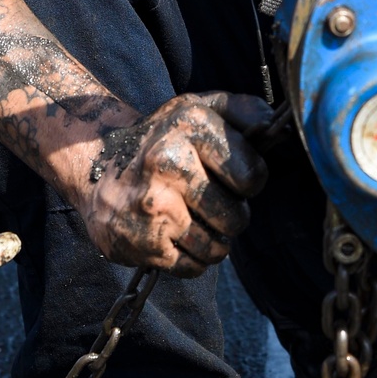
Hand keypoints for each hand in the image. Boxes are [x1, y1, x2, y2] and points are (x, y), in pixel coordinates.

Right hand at [77, 92, 272, 274]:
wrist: (97, 165)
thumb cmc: (163, 139)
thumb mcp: (200, 109)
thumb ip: (246, 111)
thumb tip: (279, 128)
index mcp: (189, 125)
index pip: (253, 176)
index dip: (249, 180)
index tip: (232, 175)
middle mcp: (167, 163)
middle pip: (236, 218)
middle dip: (230, 215)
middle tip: (208, 200)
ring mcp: (152, 206)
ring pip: (217, 248)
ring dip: (212, 239)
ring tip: (191, 218)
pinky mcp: (140, 242)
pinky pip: (192, 268)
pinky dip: (190, 258)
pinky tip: (172, 234)